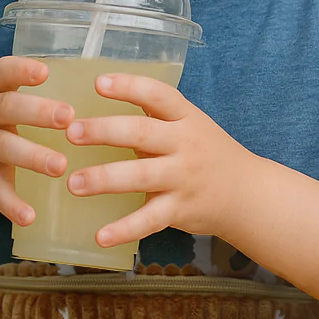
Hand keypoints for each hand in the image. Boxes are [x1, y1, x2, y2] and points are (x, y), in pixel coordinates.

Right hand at [0, 56, 73, 225]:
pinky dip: (12, 204)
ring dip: (32, 156)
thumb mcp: (15, 99)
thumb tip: (113, 82)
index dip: (21, 70)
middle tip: (68, 117)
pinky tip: (30, 216)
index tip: (45, 71)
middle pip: (6, 108)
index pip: (2, 72)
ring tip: (60, 166)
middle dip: (37, 111)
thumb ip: (49, 90)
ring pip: (3, 147)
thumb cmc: (7, 120)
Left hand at [64, 72, 256, 247]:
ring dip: (104, 179)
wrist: (247, 193)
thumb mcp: (189, 125)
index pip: (157, 95)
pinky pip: (150, 220)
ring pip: (141, 176)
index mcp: (185, 117)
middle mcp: (185, 144)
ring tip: (73, 183)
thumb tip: (99, 115)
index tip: (99, 82)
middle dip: (105, 131)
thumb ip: (153, 120)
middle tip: (72, 131)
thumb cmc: (207, 153)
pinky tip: (100, 236)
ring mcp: (183, 178)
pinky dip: (125, 230)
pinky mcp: (180, 209)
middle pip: (143, 133)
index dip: (129, 87)